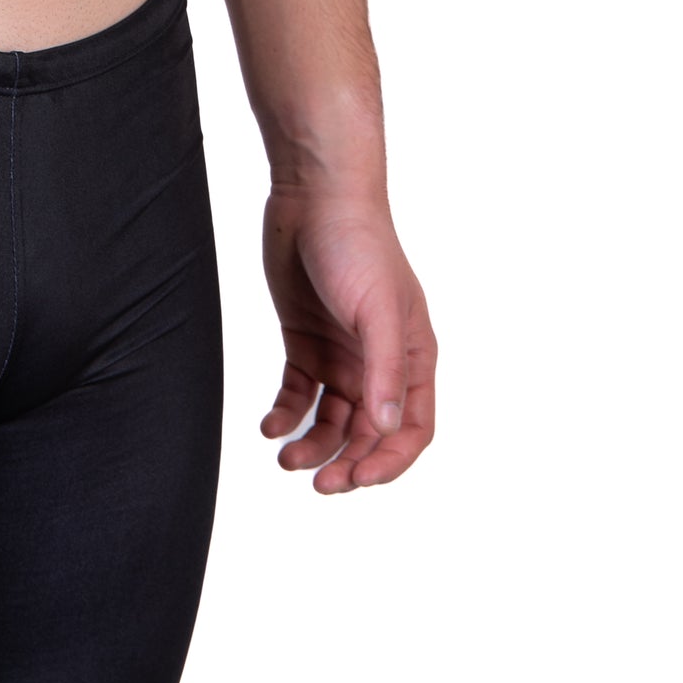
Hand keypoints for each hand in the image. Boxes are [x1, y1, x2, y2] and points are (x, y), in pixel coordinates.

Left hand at [260, 186, 435, 491]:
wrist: (314, 197)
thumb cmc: (358, 245)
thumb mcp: (377, 309)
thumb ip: (383, 371)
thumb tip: (385, 431)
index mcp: (411, 357)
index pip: (412, 428)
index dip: (390, 461)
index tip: (358, 479)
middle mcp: (378, 362)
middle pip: (368, 433)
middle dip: (347, 463)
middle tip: (320, 485)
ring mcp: (342, 354)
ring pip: (331, 420)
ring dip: (313, 446)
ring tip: (286, 459)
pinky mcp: (305, 342)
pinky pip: (299, 394)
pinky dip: (286, 415)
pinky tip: (270, 426)